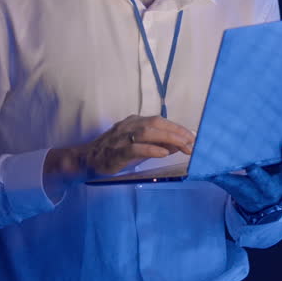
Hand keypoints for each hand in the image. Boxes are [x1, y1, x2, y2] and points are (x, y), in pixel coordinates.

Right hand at [46, 115, 194, 194]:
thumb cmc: (116, 152)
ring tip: (182, 146)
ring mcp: (121, 138)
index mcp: (135, 121)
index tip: (193, 137)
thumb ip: (159, 144)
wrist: (88, 159)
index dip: (178, 128)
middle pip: (156, 123)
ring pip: (147, 132)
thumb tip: (180, 145)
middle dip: (177, 132)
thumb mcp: (140, 146)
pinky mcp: (116, 152)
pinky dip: (151, 149)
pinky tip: (163, 154)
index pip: (160, 121)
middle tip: (192, 143)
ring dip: (168, 138)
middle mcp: (129, 126)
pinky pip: (135, 148)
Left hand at [209, 142, 281, 212]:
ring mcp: (248, 190)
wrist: (261, 205)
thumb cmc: (278, 178)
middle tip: (252, 164)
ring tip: (216, 168)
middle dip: (258, 174)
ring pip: (238, 184)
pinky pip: (220, 182)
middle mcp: (266, 187)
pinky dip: (210, 175)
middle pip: (263, 182)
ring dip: (227, 177)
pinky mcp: (231, 189)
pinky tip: (200, 168)